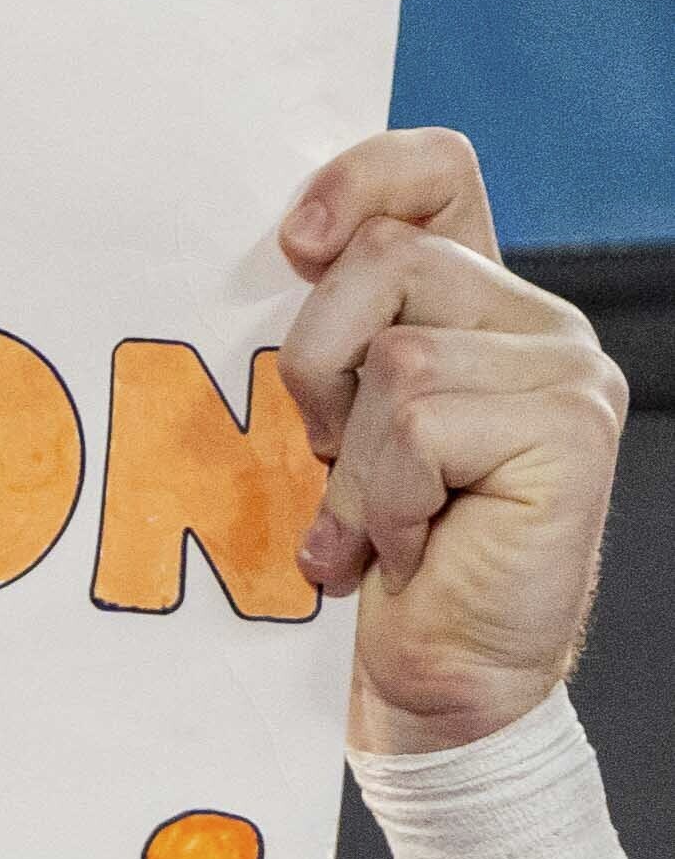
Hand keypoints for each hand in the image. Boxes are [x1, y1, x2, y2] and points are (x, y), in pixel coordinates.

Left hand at [280, 128, 624, 756]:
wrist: (439, 684)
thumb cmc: (376, 561)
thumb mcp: (334, 432)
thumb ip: (333, 342)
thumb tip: (288, 246)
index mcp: (475, 306)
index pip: (438, 175)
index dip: (363, 177)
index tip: (293, 241)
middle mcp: (535, 321)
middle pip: (382, 264)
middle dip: (317, 372)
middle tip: (337, 462)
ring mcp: (567, 369)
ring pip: (395, 360)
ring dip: (354, 465)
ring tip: (380, 524)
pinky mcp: (571, 425)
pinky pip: (421, 425)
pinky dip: (385, 500)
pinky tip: (410, 548)